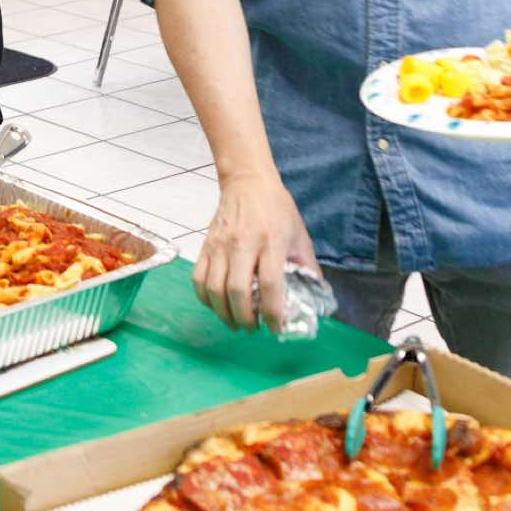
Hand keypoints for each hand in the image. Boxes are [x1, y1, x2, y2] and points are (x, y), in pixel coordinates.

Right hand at [193, 171, 317, 333]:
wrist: (247, 182)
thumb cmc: (276, 208)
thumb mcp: (300, 235)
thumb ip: (306, 266)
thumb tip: (312, 297)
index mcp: (271, 241)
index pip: (269, 284)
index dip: (273, 312)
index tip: (276, 329)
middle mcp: (243, 243)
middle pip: (237, 290)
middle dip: (245, 318)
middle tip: (253, 328)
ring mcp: (220, 245)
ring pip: (214, 288)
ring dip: (224, 313)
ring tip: (236, 323)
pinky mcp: (206, 245)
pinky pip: (198, 278)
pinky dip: (205, 298)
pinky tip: (217, 305)